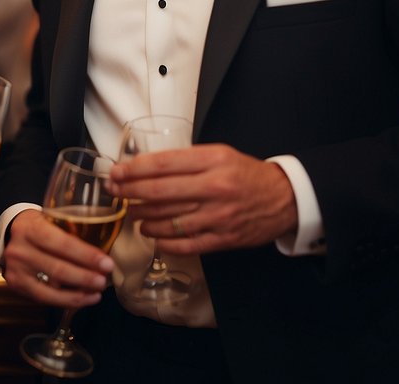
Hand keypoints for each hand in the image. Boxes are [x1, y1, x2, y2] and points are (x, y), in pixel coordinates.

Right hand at [1, 209, 112, 308]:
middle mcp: (19, 249)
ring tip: (97, 293)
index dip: (86, 255)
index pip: (61, 243)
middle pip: (57, 268)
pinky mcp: (16, 284)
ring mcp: (16, 269)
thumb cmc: (38, 226)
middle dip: (85, 277)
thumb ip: (71, 231)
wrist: (10, 235)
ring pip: (51, 288)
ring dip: (78, 294)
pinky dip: (66, 301)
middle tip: (103, 280)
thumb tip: (104, 251)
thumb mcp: (50, 218)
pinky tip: (83, 299)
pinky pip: (44, 298)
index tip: (107, 263)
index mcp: (30, 228)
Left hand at [108, 144, 297, 254]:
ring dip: (143, 218)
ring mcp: (218, 216)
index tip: (116, 172)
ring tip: (133, 213)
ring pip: (168, 220)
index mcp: (213, 161)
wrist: (285, 199)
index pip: (163, 164)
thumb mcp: (219, 154)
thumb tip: (145, 167)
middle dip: (130, 192)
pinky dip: (163, 241)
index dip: (134, 170)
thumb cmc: (246, 174)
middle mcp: (214, 188)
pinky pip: (185, 244)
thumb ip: (186, 160)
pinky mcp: (223, 239)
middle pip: (160, 192)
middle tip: (114, 192)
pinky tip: (153, 235)